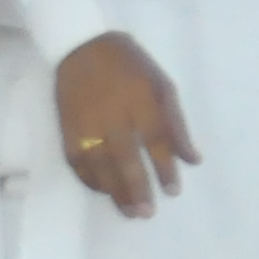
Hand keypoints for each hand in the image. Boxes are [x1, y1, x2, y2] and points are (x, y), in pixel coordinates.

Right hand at [54, 33, 194, 218]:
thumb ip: (177, 123)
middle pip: (125, 156)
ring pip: (99, 163)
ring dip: (114, 190)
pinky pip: (76, 160)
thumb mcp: (162, 85)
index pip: (155, 138)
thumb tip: (193, 159)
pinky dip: (89, 178)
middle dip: (137, 187)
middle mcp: (112, 113)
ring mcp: (85, 121)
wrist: (81, 46)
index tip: (173, 190)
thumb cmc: (131, 66)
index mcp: (141, 98)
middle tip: (147, 212)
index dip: (165, 166)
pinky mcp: (66, 127)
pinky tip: (103, 191)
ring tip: (128, 211)